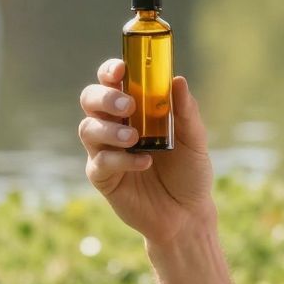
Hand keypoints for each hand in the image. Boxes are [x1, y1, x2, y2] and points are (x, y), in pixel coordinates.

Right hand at [78, 60, 215, 247]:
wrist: (187, 214)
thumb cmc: (189, 173)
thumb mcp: (195, 141)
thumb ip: (186, 112)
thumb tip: (178, 81)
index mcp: (134, 110)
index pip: (112, 82)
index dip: (110, 71)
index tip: (121, 69)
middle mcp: (114, 126)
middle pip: (90, 100)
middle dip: (104, 98)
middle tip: (128, 106)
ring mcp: (105, 151)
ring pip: (88, 129)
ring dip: (109, 130)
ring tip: (134, 138)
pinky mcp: (103, 177)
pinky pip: (100, 162)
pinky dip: (121, 160)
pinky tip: (144, 163)